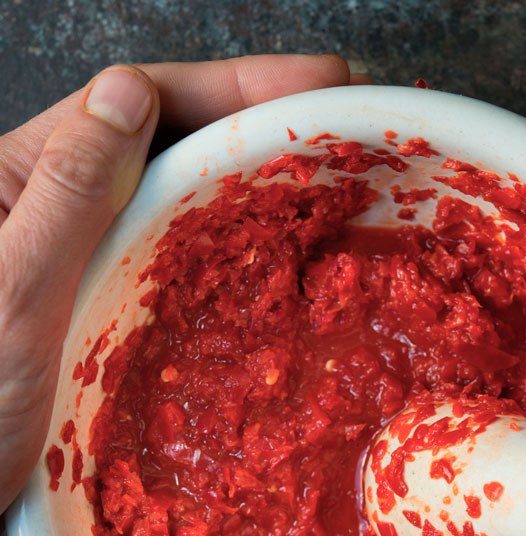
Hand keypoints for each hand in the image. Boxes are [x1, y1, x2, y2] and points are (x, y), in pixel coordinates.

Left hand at [0, 54, 357, 513]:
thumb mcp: (13, 288)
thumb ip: (69, 191)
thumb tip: (131, 92)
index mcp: (21, 177)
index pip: (137, 106)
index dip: (232, 87)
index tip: (314, 82)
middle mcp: (57, 207)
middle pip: (167, 143)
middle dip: (256, 123)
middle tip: (340, 120)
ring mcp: (86, 260)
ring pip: (177, 200)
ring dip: (249, 182)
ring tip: (325, 175)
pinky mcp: (107, 311)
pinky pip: (176, 262)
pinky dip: (227, 249)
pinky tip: (270, 250)